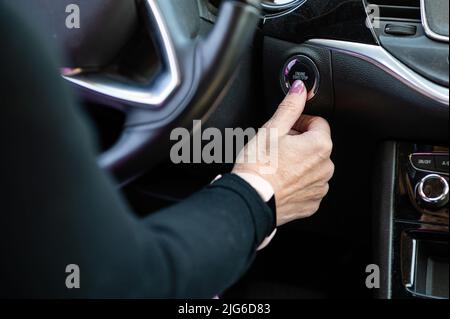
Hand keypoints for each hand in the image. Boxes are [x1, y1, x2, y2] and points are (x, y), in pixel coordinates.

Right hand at [233, 80, 333, 225]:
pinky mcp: (311, 204)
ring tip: (276, 166)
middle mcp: (326, 168)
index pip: (317, 123)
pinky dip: (297, 183)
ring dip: (298, 163)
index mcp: (319, 146)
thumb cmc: (258, 167)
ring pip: (312, 166)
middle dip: (298, 143)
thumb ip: (290, 107)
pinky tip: (280, 181)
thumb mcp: (271, 130)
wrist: (250, 200)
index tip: (284, 130)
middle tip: (276, 148)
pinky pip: (308, 187)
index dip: (298, 123)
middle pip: (315, 145)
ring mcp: (319, 188)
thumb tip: (300, 89)